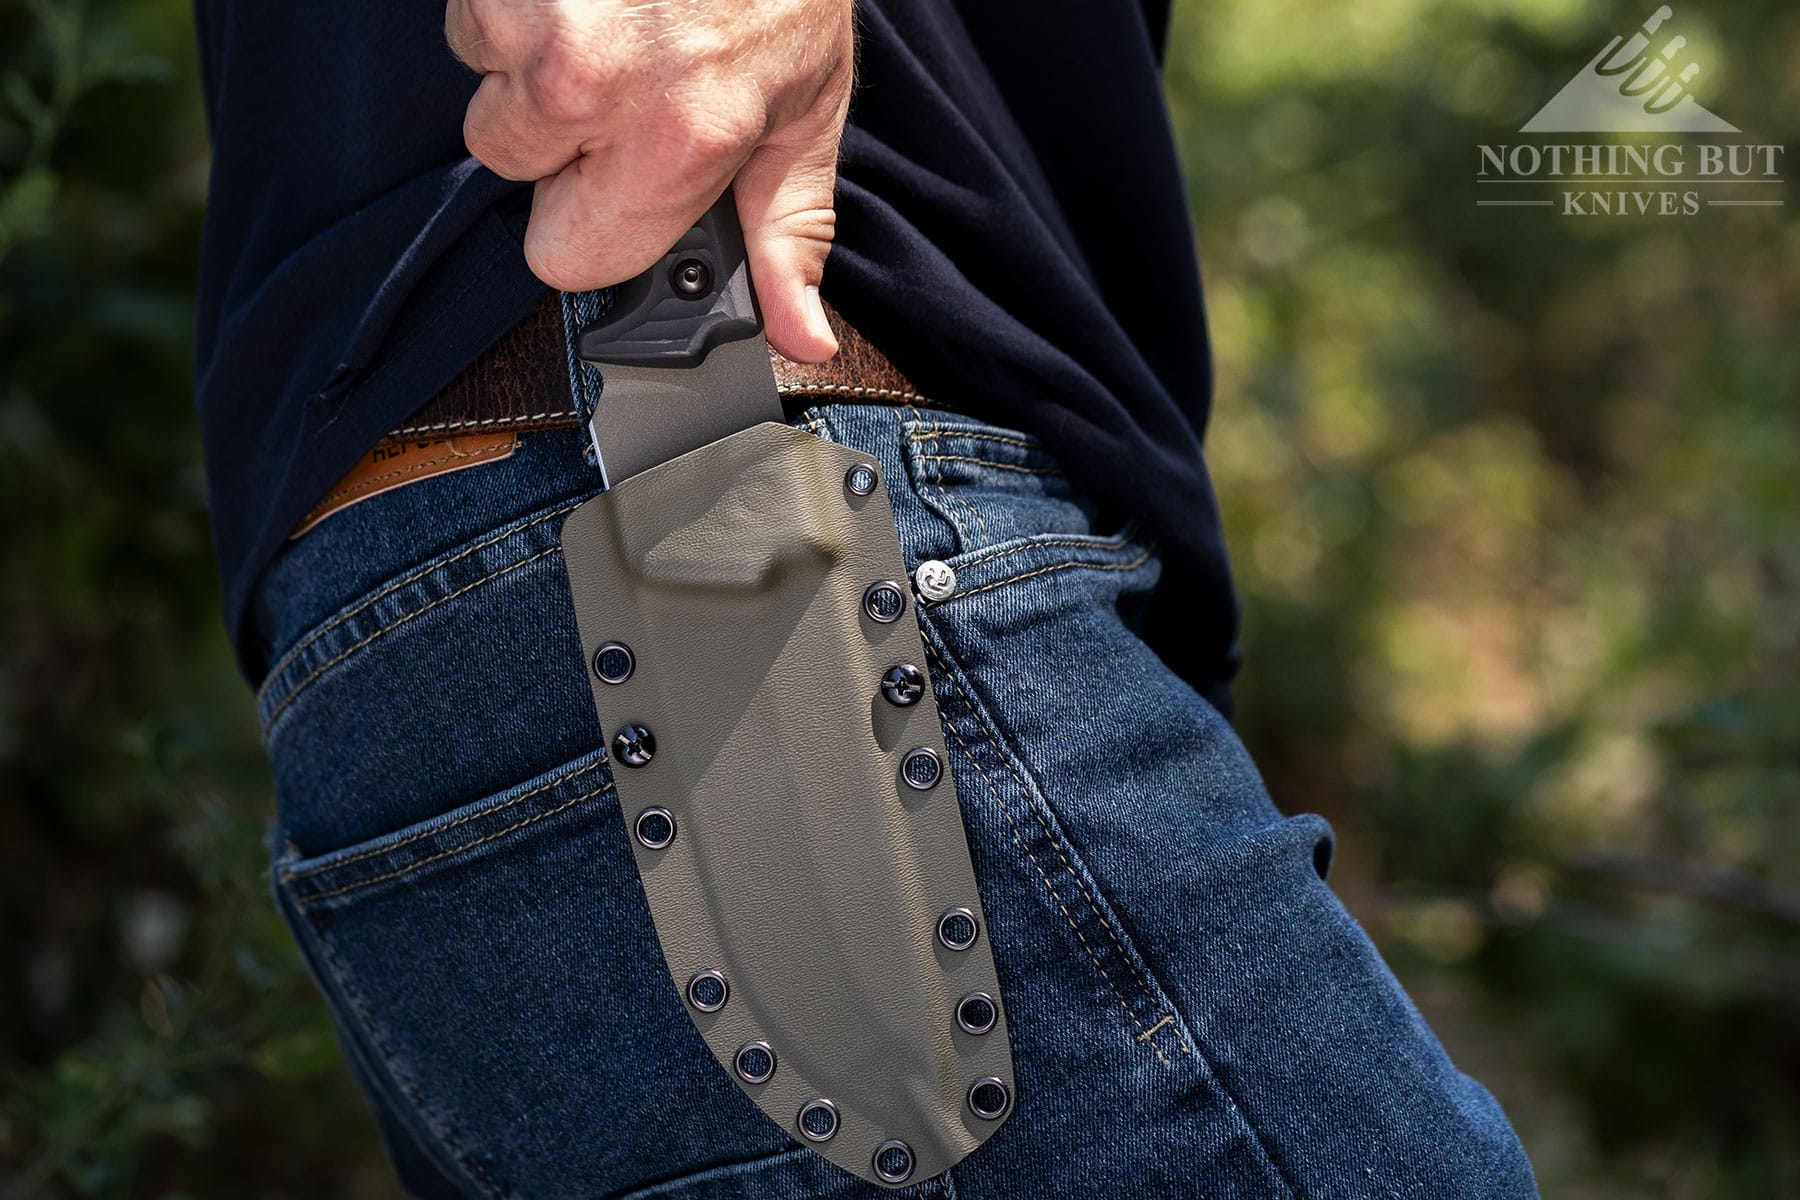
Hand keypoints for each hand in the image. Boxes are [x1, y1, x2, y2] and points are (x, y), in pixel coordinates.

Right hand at [446, 0, 853, 362]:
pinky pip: (471, 14)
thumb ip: (788, 230)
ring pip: (484, 82)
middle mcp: (589, 83)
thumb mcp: (806, 108)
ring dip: (531, 60)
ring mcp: (528, 14)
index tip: (619, 185)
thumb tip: (798, 338)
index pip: (564, 260)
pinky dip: (515, 4)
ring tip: (609, 18)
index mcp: (674, 141)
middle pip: (508, 165)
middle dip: (556, 135)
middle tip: (627, 79)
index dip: (591, 226)